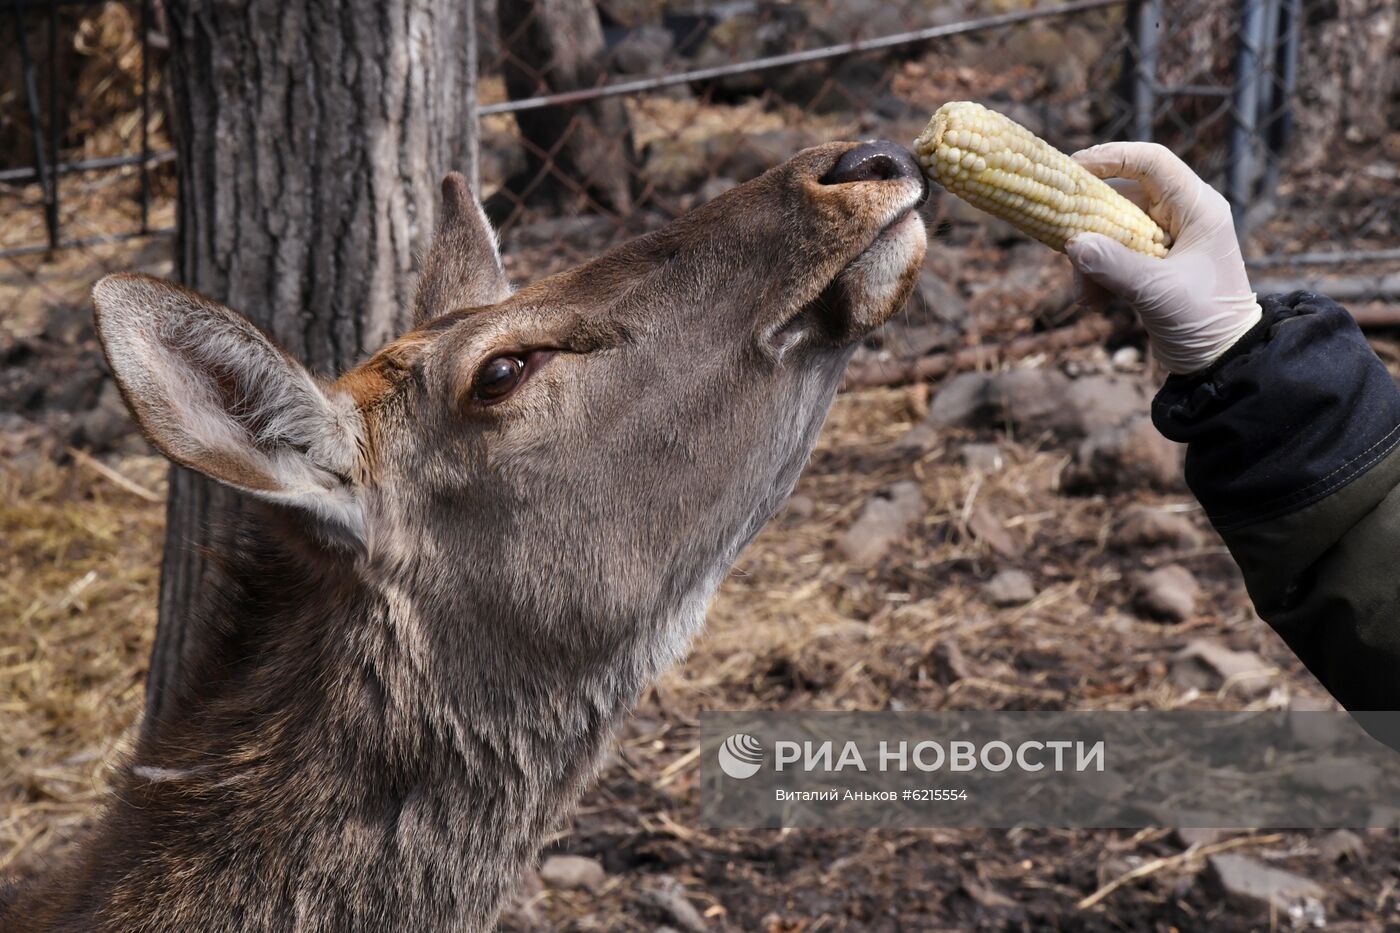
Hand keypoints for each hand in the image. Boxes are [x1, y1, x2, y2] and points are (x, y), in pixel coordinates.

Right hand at [1065, 142, 1261, 374]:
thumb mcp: (1157, 293)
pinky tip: (1094, 302)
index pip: (1152, 162)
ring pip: (1111, 228)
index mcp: (1198, 209)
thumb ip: (1114, 265)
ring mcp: (1166, 240)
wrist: (1221, 363)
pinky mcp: (1151, 264)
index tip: (1073, 168)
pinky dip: (1097, 274)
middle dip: (1091, 225)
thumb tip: (1073, 244)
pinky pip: (1113, 254)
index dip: (1112, 158)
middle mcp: (1182, 216)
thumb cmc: (1204, 322)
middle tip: (1065, 246)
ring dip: (1090, 259)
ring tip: (1086, 295)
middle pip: (1122, 196)